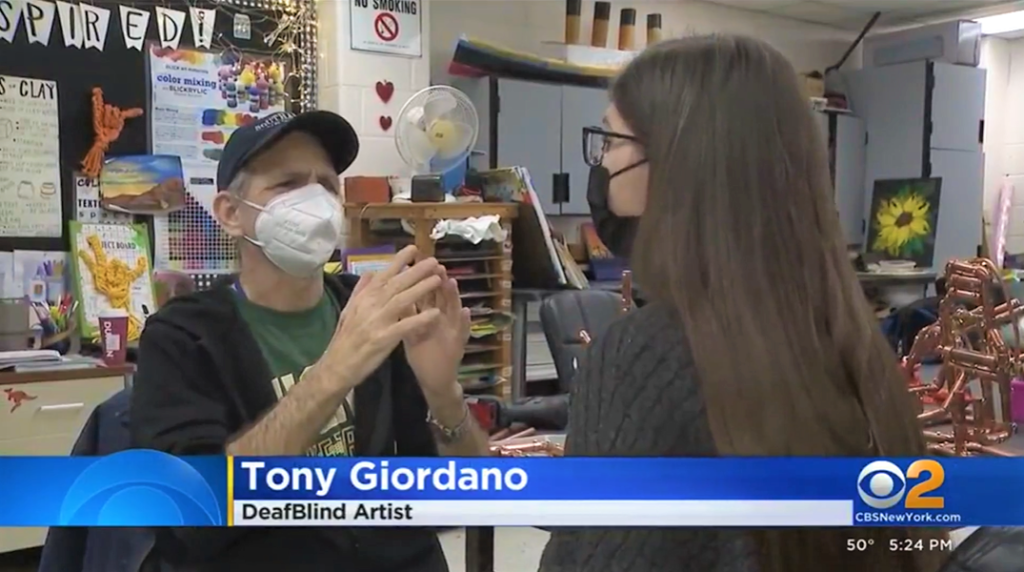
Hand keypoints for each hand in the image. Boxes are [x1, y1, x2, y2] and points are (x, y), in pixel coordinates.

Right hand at [312, 246, 443, 392]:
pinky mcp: (383, 339)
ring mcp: (377, 321)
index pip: (384, 275)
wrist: (336, 366)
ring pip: (402, 300)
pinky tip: (435, 314)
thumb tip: (371, 272)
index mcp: (364, 298)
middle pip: (396, 284)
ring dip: (421, 289)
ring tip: (437, 280)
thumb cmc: (345, 339)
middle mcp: (370, 306)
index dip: (399, 261)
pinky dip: (420, 319)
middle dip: (416, 270)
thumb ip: (361, 290)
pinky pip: (405, 326)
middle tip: (433, 260)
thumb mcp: (350, 310)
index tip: (414, 249)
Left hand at [403, 265, 471, 397]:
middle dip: (438, 281)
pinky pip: (463, 332)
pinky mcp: (458, 344)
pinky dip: (466, 322)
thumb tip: (397, 296)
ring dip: (453, 296)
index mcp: (428, 316)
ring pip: (453, 310)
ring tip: (451, 281)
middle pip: (440, 297)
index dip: (422, 279)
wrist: (436, 381)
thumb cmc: (423, 355)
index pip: (425, 293)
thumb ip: (409, 313)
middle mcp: (442, 320)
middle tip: (437, 265)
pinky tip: (467, 312)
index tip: (417, 264)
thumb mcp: (413, 331)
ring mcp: (452, 331)